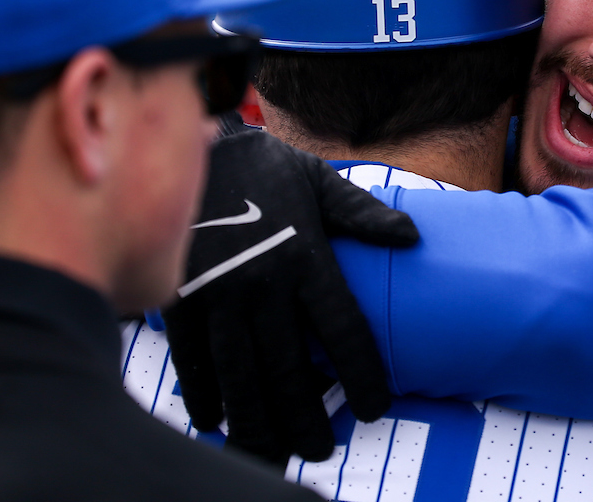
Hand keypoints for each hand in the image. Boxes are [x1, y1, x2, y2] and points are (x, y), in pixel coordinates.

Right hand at [163, 129, 417, 465]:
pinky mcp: (181, 296)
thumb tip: (411, 235)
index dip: (361, 373)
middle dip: (306, 417)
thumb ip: (363, 214)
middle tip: (319, 449)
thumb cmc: (265, 166)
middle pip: (291, 369)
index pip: (343, 329)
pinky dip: (204, 393)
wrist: (194, 143)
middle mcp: (265, 282)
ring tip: (273, 450)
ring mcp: (219, 292)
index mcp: (306, 257)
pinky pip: (193, 358)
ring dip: (258, 420)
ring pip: (242, 374)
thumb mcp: (320, 181)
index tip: (375, 406)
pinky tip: (216, 420)